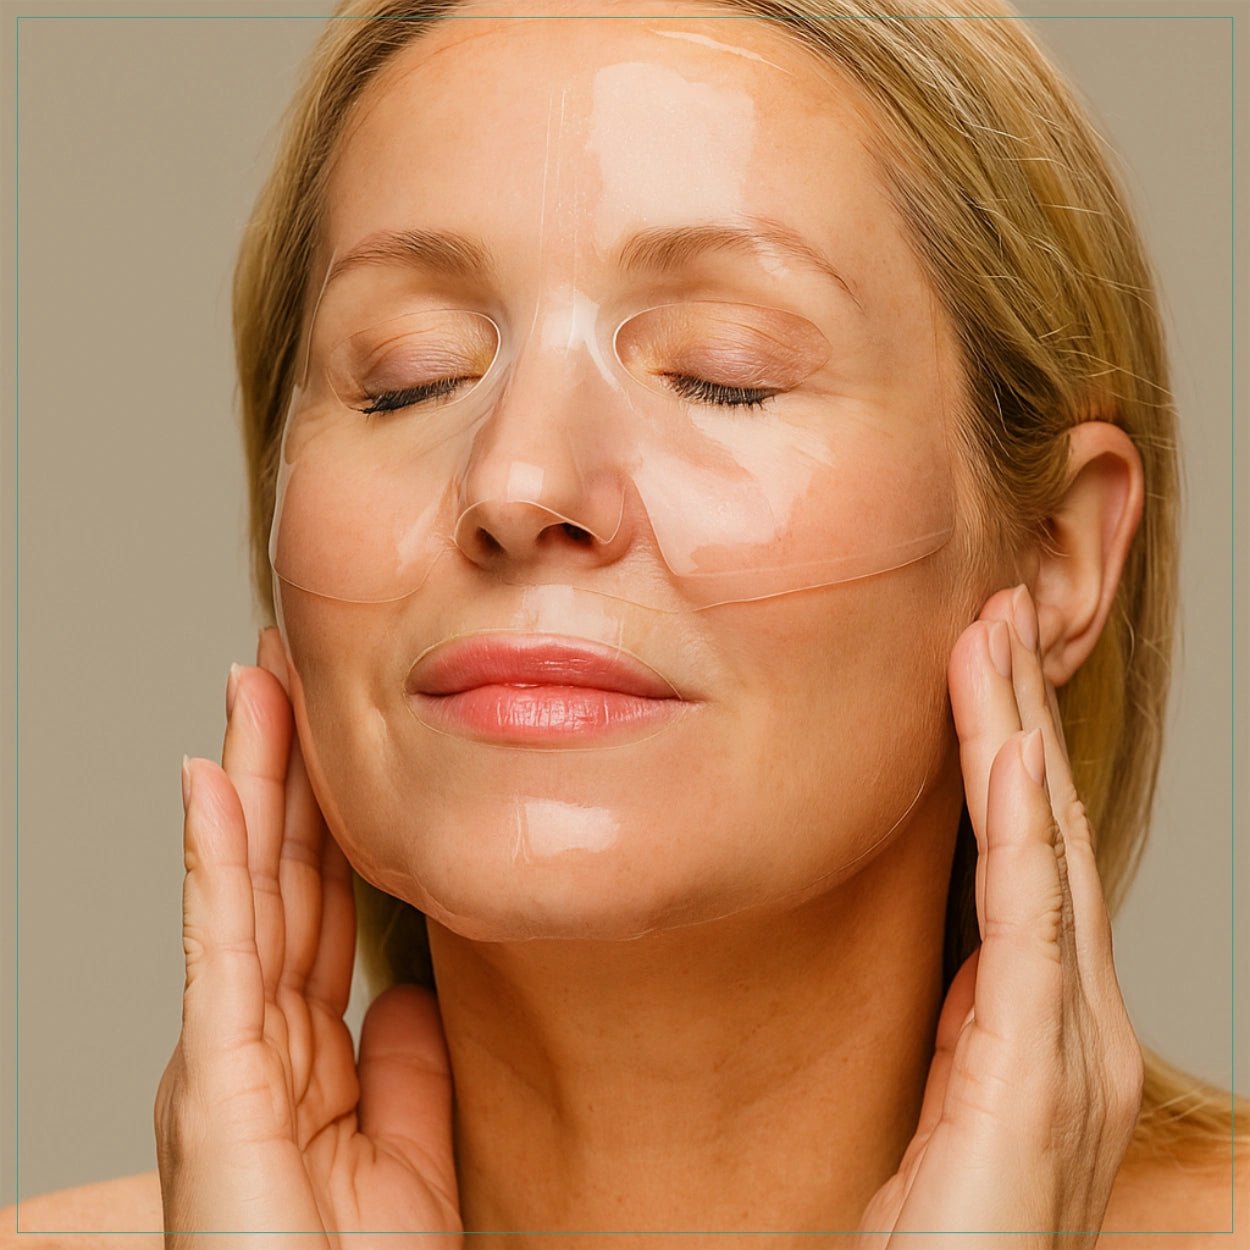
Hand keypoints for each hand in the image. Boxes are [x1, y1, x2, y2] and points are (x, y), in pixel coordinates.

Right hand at [154, 629, 460, 1246]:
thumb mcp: (406, 1149)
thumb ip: (405, 1066)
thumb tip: (411, 993)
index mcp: (306, 1046)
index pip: (320, 900)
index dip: (329, 814)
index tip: (342, 736)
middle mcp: (258, 1033)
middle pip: (277, 871)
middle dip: (285, 768)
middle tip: (289, 670)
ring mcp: (228, 1049)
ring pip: (244, 883)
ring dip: (249, 777)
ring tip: (252, 687)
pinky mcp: (211, 1080)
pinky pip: (218, 945)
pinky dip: (214, 858)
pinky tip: (215, 782)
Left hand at [856, 585, 1142, 1247]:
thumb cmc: (937, 1221)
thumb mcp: (952, 1087)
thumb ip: (966, 1013)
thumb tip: (955, 947)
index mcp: (1052, 1020)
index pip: (1035, 856)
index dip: (1010, 756)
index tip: (979, 669)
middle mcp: (1081, 1019)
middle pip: (1053, 830)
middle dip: (1020, 716)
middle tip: (996, 613)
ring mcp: (1072, 1038)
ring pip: (1046, 844)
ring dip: (1015, 731)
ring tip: (994, 636)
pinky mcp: (1039, 1060)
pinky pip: (1029, 907)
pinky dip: (1022, 814)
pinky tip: (1005, 741)